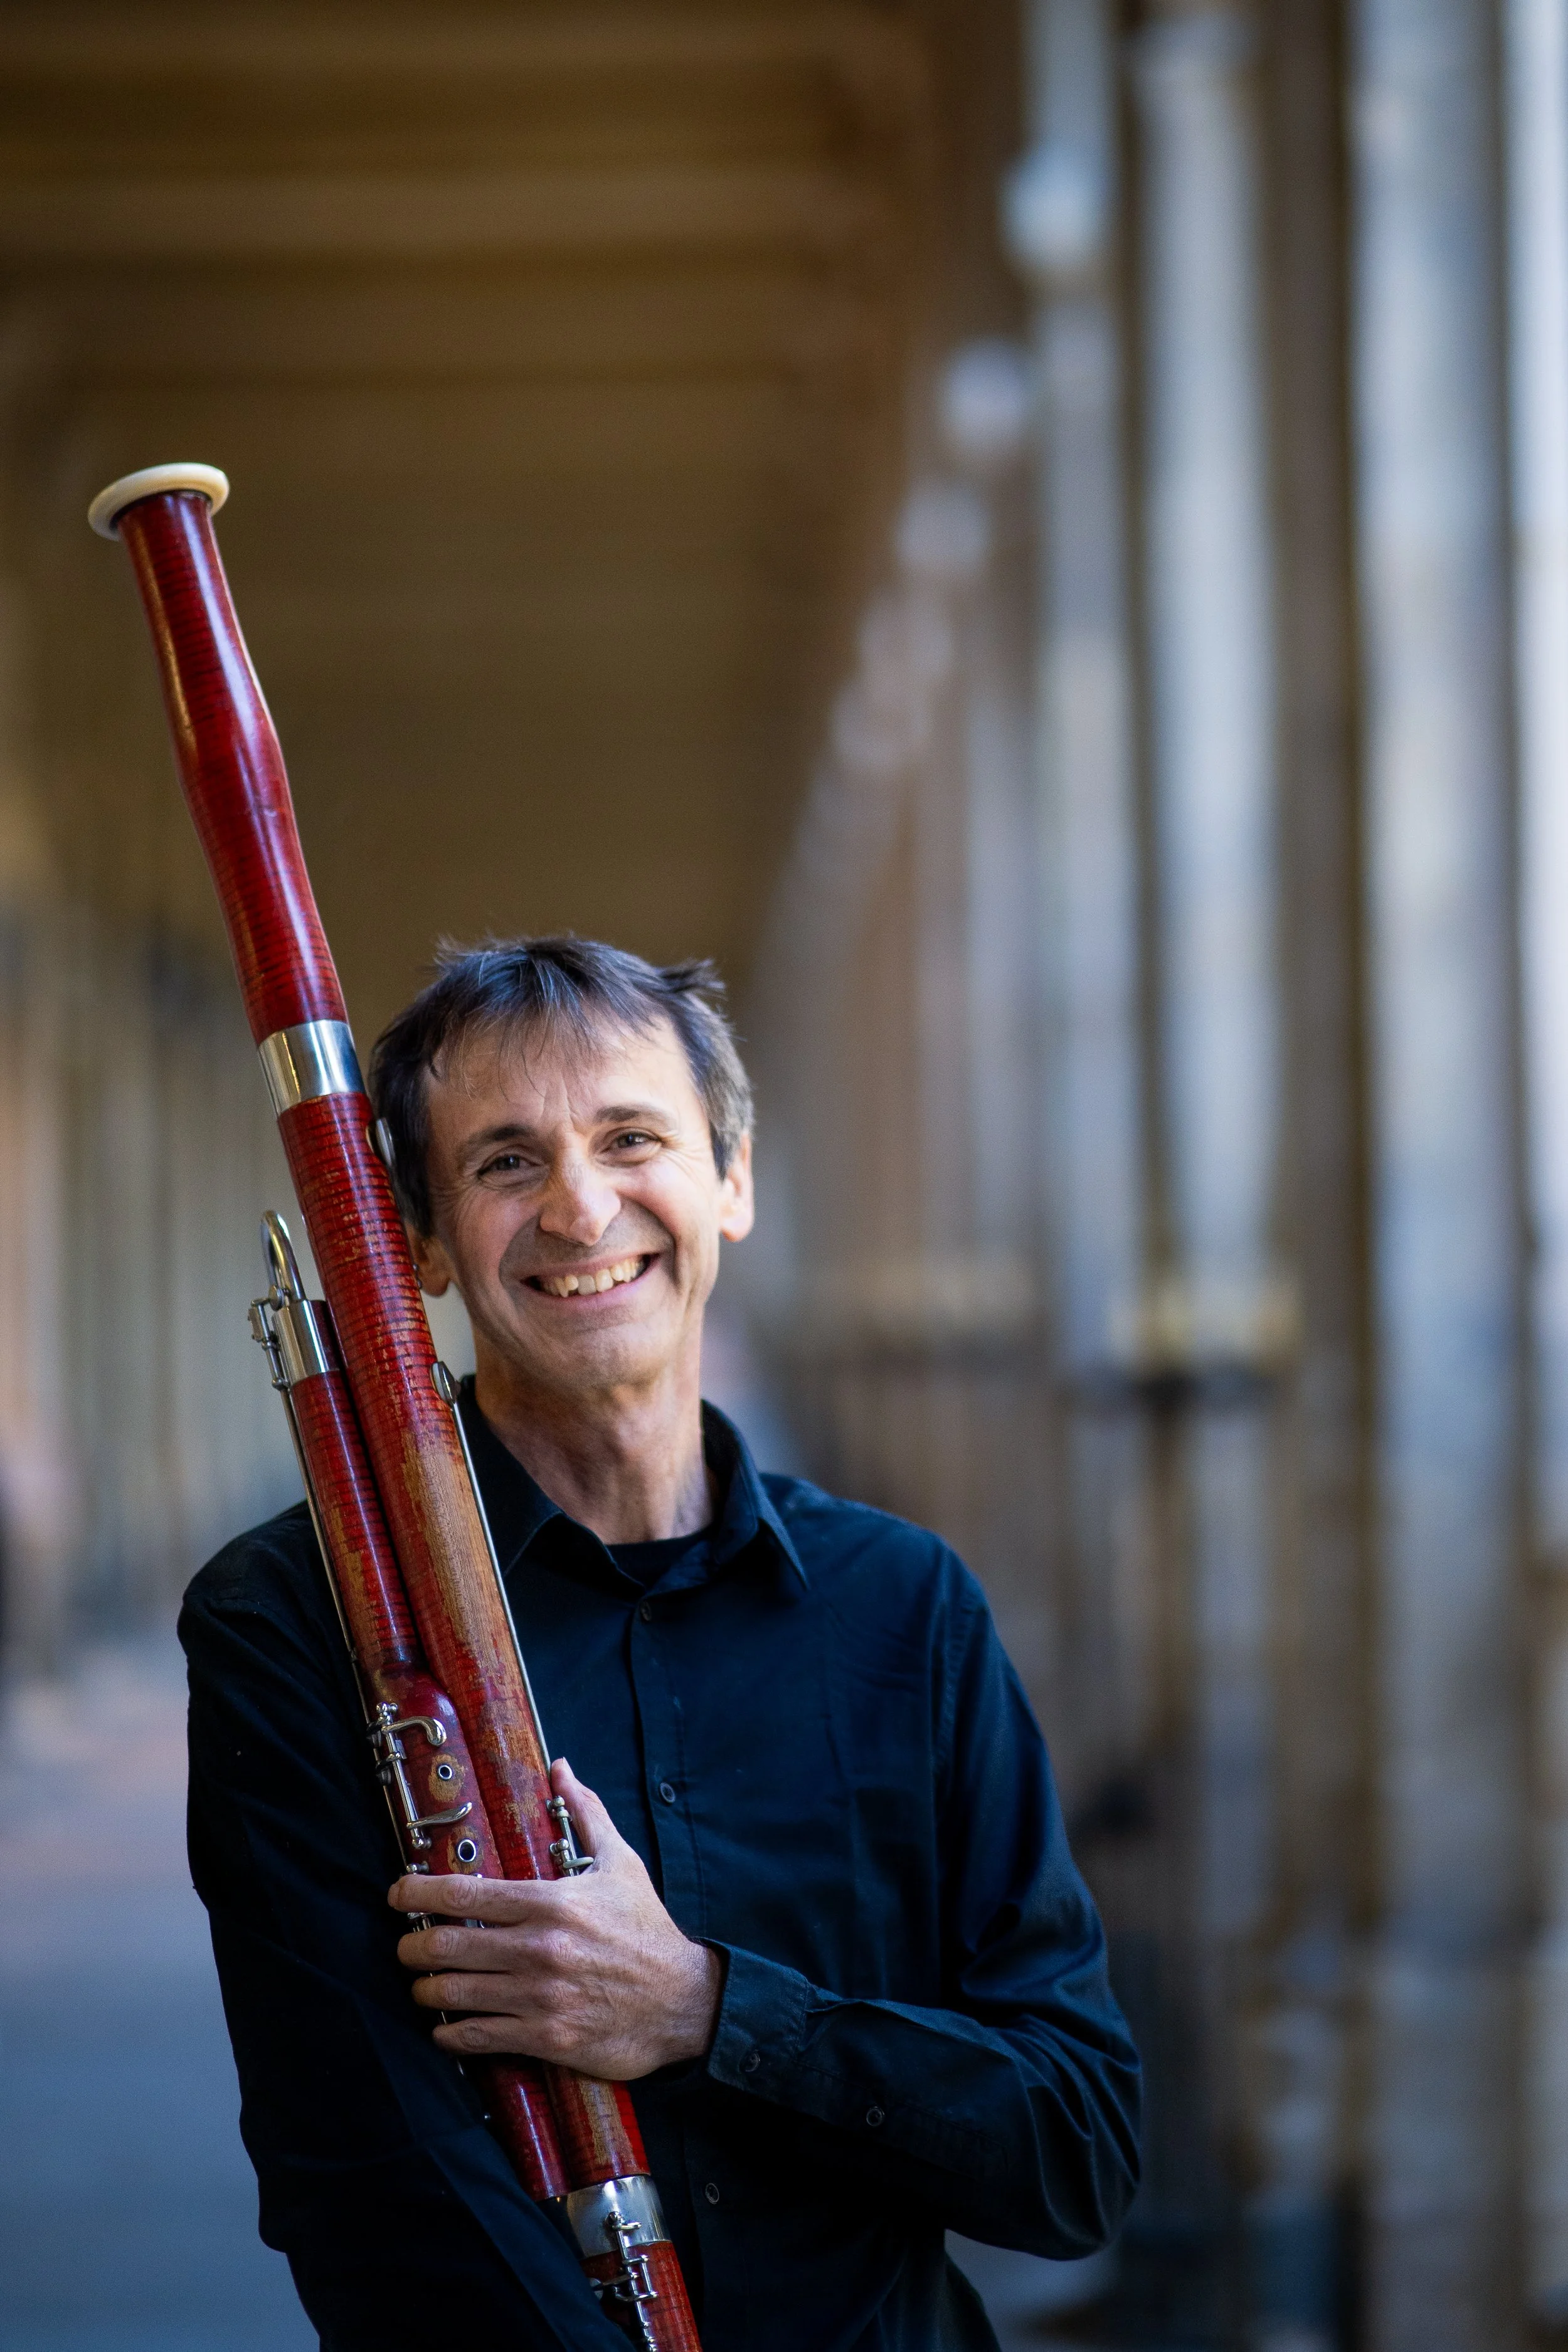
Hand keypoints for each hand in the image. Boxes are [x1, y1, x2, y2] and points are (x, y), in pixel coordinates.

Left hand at [388, 1757, 722, 2079]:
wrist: (683, 2000)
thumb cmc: (646, 1930)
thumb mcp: (621, 1864)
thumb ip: (586, 1813)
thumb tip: (561, 1767)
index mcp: (551, 1903)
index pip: (466, 1894)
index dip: (419, 1891)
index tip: (397, 1892)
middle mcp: (539, 1949)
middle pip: (448, 1945)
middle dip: (412, 1946)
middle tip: (406, 1945)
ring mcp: (540, 1997)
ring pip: (456, 1993)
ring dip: (428, 1990)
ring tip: (424, 1984)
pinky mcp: (546, 2037)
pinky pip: (479, 2037)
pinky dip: (452, 2033)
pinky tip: (446, 2028)